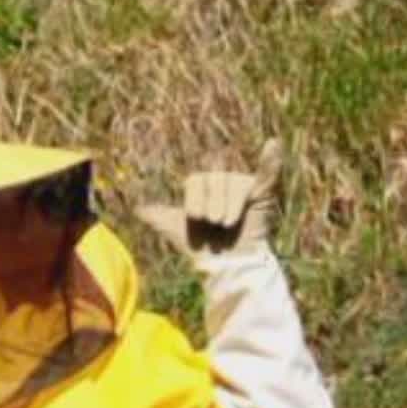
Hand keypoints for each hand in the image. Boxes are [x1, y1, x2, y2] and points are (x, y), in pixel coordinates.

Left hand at [135, 138, 282, 256]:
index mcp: (201, 183)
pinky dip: (272, 159)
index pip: (195, 180)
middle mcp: (221, 179)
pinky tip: (273, 144)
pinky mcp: (262, 191)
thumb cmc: (199, 245)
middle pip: (214, 180)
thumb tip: (133, 208)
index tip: (198, 220)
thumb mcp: (173, 228)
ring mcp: (242, 184)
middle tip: (215, 224)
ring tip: (228, 224)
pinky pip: (267, 172)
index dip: (195, 201)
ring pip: (234, 185)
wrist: (225, 263)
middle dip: (212, 205)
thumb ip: (154, 215)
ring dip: (230, 208)